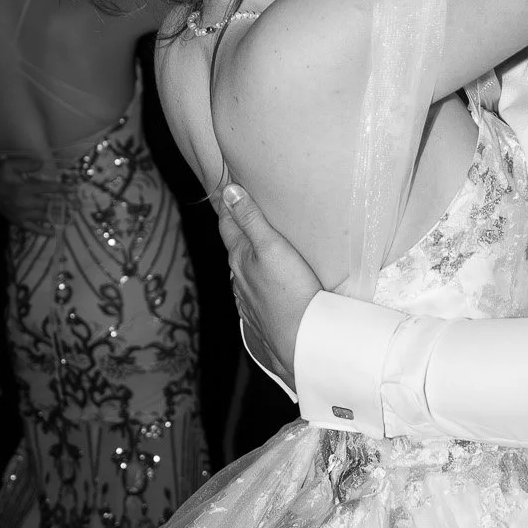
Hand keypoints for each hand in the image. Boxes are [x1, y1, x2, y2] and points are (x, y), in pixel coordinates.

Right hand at [0, 157, 74, 233]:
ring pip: (44, 217)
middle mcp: (24, 203)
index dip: (62, 188)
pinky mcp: (19, 222)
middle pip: (49, 205)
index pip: (48, 189)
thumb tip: (42, 163)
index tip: (73, 189)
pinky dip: (44, 231)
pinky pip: (33, 228)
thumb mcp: (10, 164)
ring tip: (71, 218)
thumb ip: (26, 164)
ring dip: (58, 218)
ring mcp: (22, 215)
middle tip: (78, 206)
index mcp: (24, 188)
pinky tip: (54, 232)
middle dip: (65, 205)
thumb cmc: (0, 175)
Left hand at [217, 184, 321, 393]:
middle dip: (236, 228)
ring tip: (257, 244)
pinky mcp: (261, 315)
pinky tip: (264, 281)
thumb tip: (228, 192)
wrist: (300, 339)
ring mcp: (248, 299)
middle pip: (233, 247)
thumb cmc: (290, 291)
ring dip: (246, 256)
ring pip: (242, 271)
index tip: (226, 188)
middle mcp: (238, 278)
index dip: (227, 205)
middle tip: (242, 210)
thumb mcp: (271, 247)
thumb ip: (250, 219)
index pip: (228, 224)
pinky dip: (255, 279)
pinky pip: (252, 291)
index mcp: (239, 258)